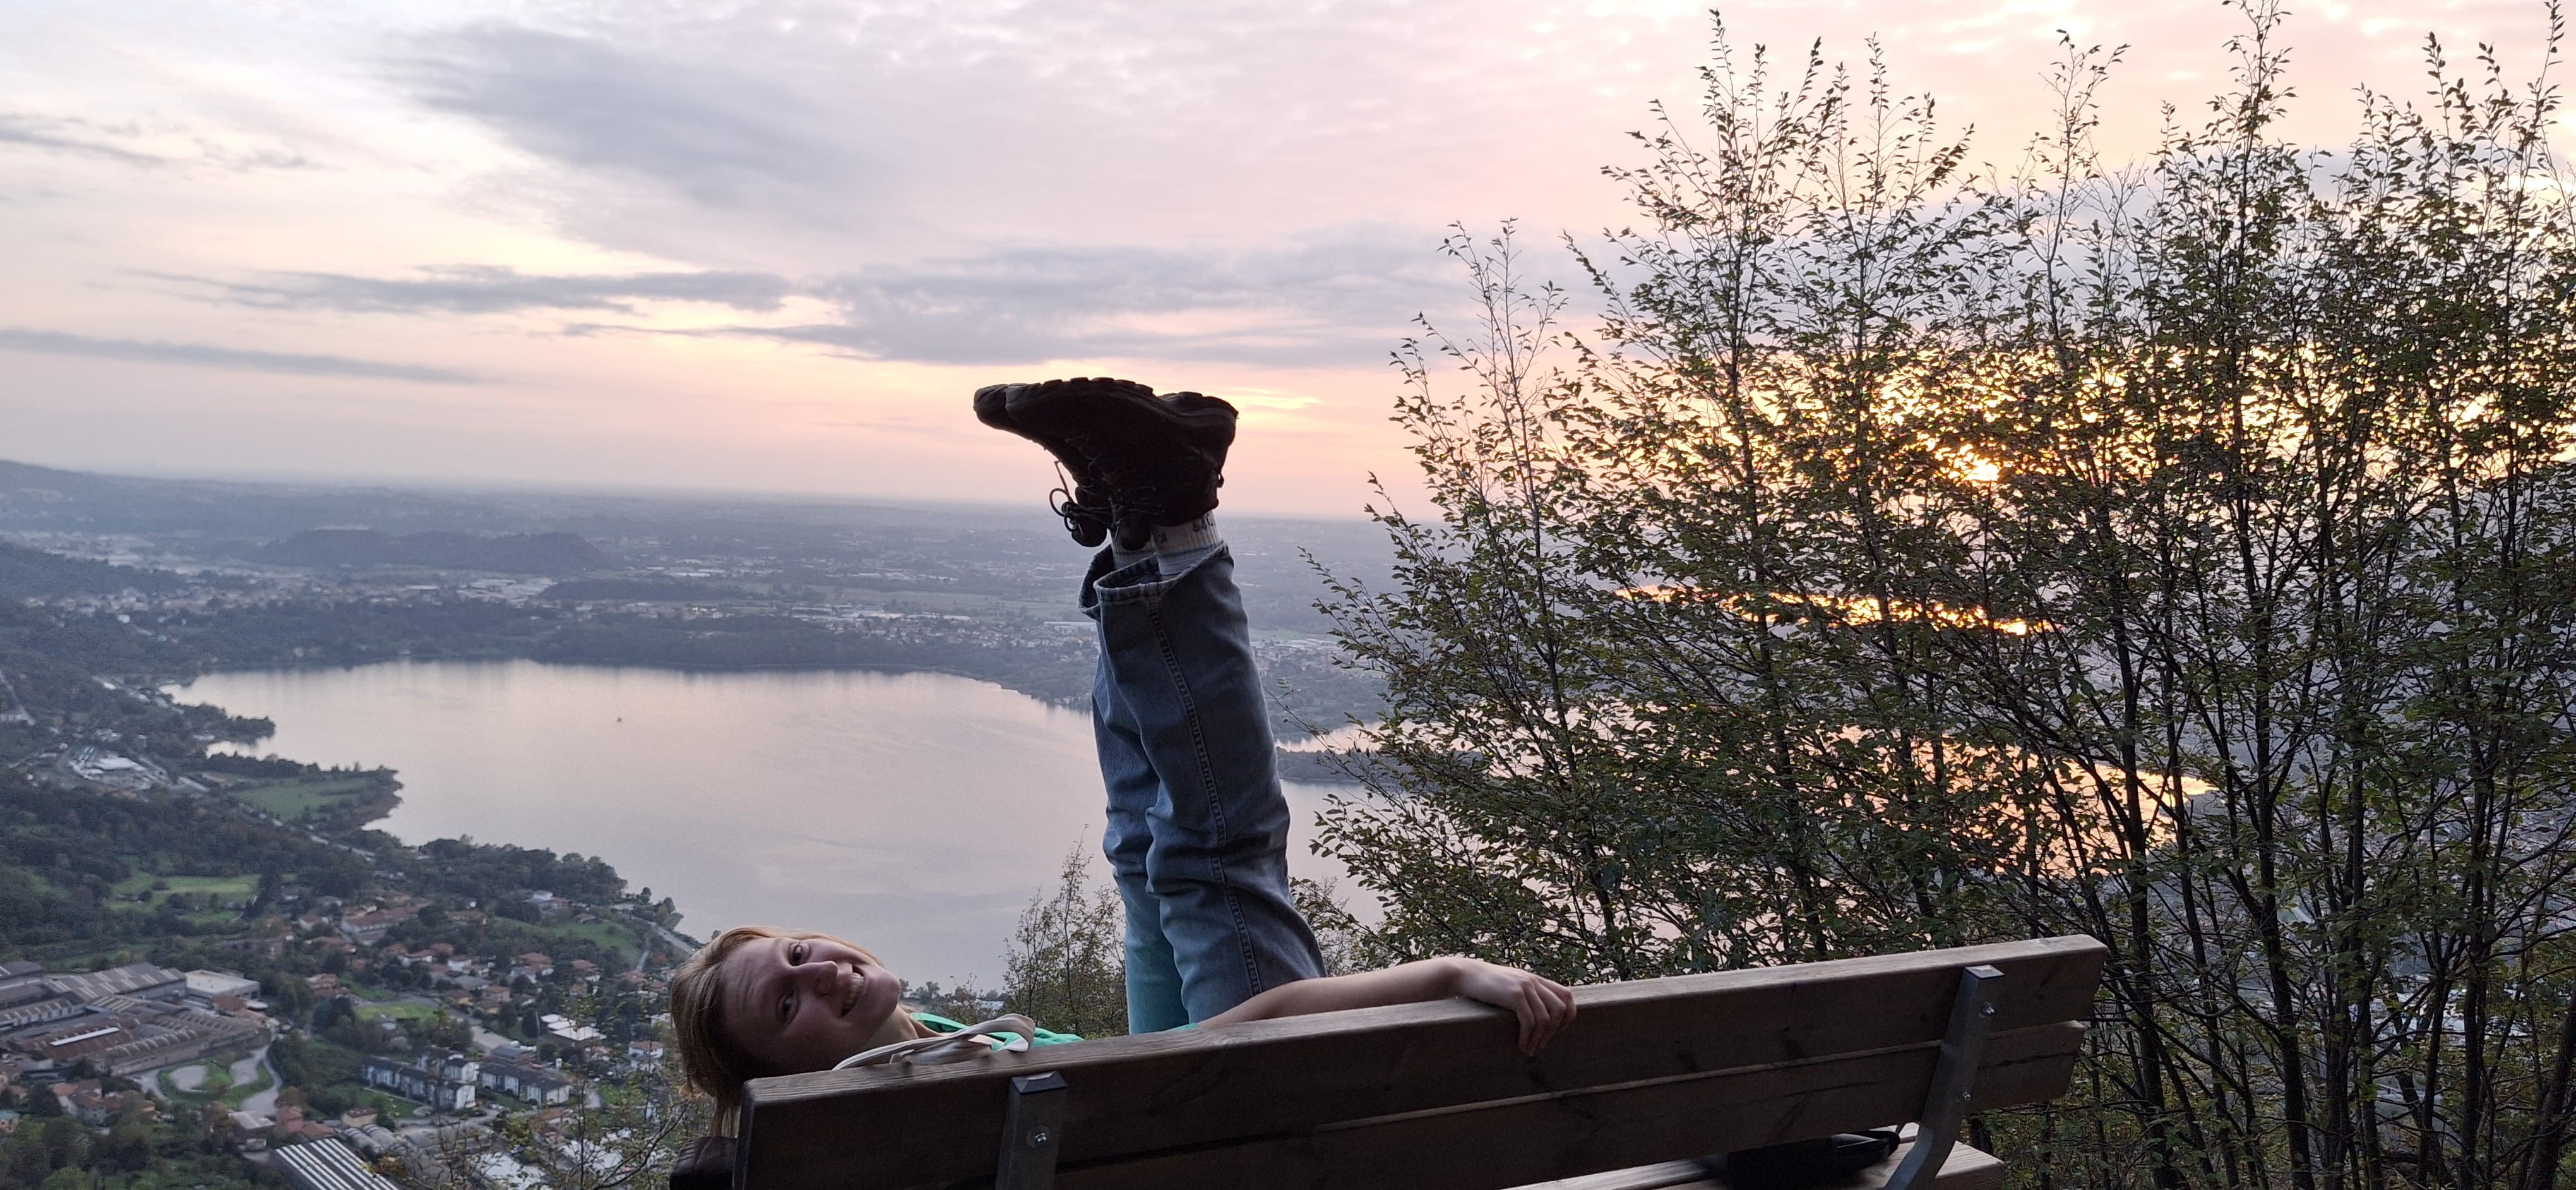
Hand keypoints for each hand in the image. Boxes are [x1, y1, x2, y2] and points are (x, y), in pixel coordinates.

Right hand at [1447, 958, 1576, 1054]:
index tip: (1559, 1030)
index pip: (1566, 995)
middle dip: (1555, 1031)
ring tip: (1530, 1049)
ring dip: (1540, 1038)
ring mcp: (1524, 987)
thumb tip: (1538, 1014)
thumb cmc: (1487, 984)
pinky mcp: (1513, 995)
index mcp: (1536, 979)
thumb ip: (1527, 992)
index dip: (1569, 1014)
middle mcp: (1534, 981)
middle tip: (1543, 1044)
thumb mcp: (1512, 984)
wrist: (1466, 974)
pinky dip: (1527, 1037)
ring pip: (1545, 1018)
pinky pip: (1529, 1021)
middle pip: (1560, 1008)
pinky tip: (1521, 1045)